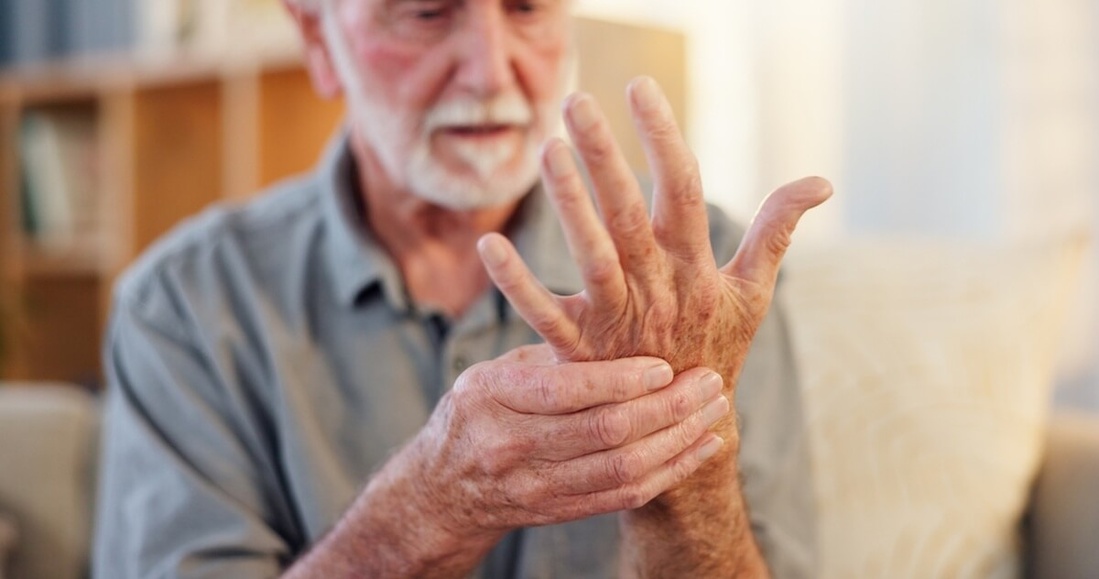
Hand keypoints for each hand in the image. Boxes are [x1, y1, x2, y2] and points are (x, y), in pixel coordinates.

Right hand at [407, 344, 728, 539]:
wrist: (443, 491)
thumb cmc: (477, 413)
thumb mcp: (493, 373)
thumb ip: (550, 355)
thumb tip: (617, 317)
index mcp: (493, 398)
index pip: (565, 391)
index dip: (620, 379)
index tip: (663, 363)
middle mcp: (512, 446)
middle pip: (605, 431)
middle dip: (667, 407)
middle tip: (708, 381)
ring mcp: (537, 486)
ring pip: (623, 468)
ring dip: (679, 438)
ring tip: (714, 409)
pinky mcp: (560, 511)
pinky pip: (626, 496)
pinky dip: (672, 470)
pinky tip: (703, 445)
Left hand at [477, 77, 830, 393]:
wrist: (688, 431)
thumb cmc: (718, 350)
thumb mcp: (752, 293)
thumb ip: (777, 231)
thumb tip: (822, 182)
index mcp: (696, 268)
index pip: (684, 189)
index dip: (663, 138)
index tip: (639, 87)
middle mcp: (659, 289)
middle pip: (631, 214)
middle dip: (605, 156)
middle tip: (577, 103)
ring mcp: (619, 321)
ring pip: (593, 256)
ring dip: (570, 204)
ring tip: (547, 150)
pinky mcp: (582, 353)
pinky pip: (546, 316)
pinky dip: (517, 284)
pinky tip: (489, 245)